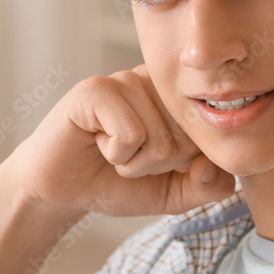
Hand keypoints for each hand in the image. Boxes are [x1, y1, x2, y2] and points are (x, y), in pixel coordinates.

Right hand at [3, 64, 235, 218]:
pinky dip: (115, 154)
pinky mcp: (95, 90)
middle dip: (157, 166)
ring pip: (159, 139)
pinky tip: (95, 142)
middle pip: (187, 138)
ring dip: (132, 163)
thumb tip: (210, 165)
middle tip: (127, 157)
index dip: (183, 166)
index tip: (154, 162)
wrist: (63, 190)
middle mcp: (156, 81)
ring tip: (110, 150)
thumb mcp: (174, 193)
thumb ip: (209, 186)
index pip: (210, 136)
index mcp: (178, 97)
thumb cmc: (117, 182)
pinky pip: (130, 134)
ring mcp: (126, 80)